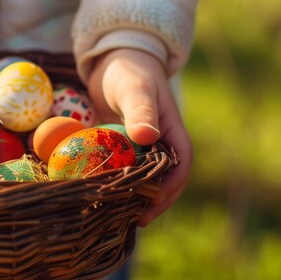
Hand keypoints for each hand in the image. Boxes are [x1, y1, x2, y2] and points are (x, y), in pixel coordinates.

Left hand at [86, 48, 192, 226]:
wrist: (113, 59)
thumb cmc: (129, 70)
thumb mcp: (135, 89)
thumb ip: (141, 111)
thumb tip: (147, 137)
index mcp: (172, 131)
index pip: (180, 165)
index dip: (170, 188)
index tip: (152, 204)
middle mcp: (160, 142)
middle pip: (164, 178)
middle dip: (153, 201)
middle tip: (133, 220)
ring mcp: (140, 146)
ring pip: (143, 177)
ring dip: (134, 195)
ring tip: (118, 215)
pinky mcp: (121, 146)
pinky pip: (122, 168)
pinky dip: (115, 182)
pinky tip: (100, 193)